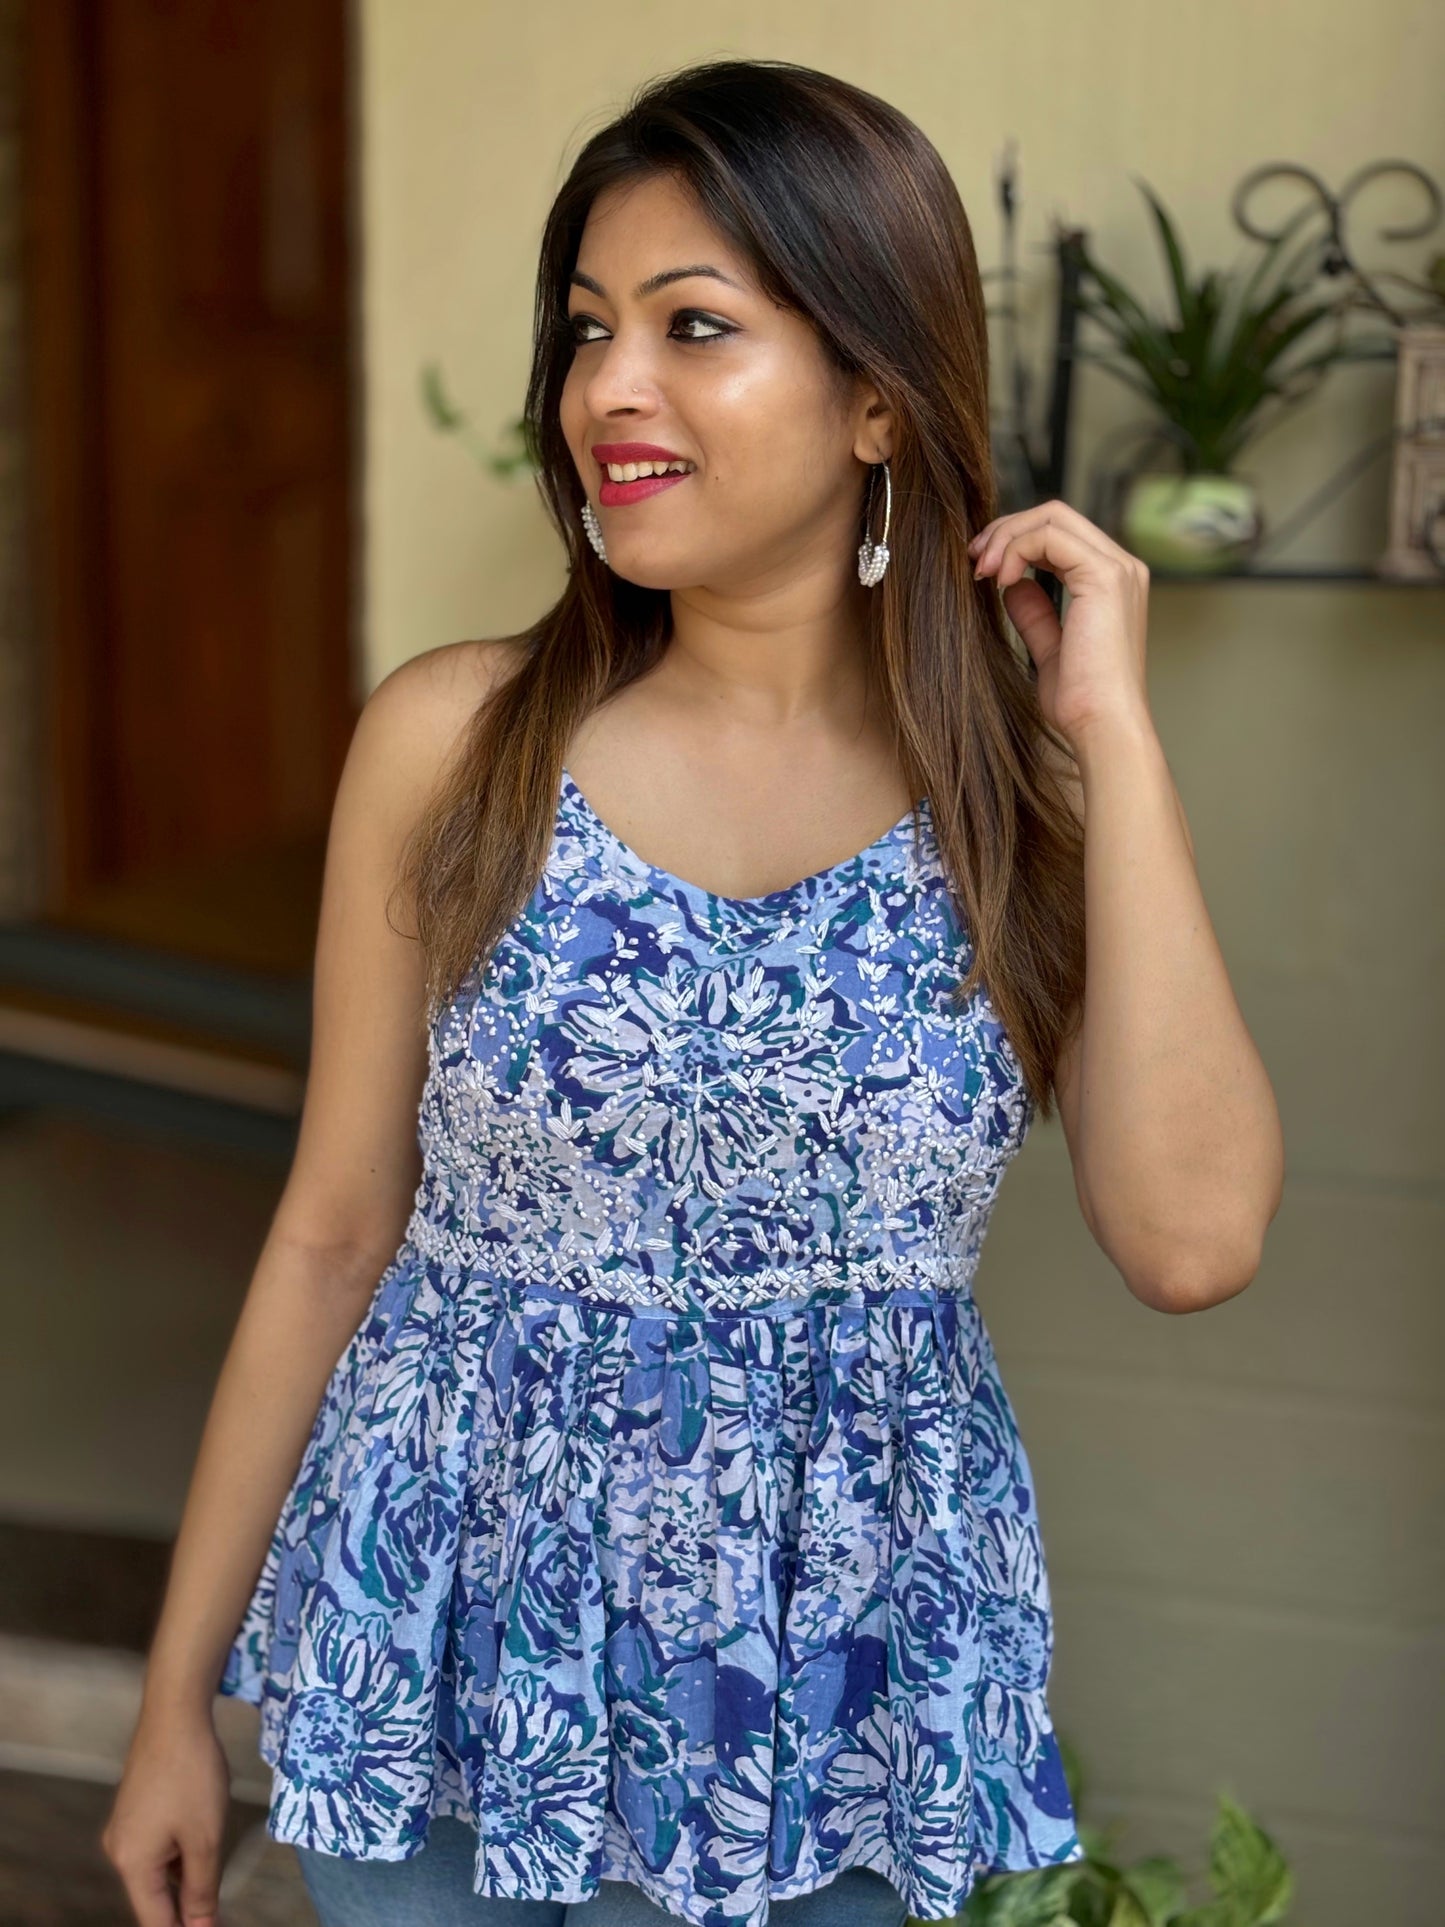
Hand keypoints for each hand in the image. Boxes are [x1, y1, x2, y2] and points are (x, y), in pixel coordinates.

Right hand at [100, 1705, 230, 1926]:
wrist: (174, 1714)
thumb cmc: (192, 1776)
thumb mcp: (205, 1838)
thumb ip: (202, 1890)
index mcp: (132, 1865)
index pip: (156, 1920)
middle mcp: (119, 1852)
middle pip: (154, 1898)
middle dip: (185, 1910)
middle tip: (218, 1912)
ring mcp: (124, 1829)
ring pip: (157, 1872)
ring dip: (185, 1881)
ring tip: (215, 1884)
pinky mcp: (134, 1810)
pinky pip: (157, 1848)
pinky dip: (179, 1856)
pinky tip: (203, 1848)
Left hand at [968, 499, 1151, 748]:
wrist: (1102, 726)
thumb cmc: (1080, 702)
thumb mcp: (1049, 649)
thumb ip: (1035, 613)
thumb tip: (1012, 585)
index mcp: (1113, 582)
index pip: (1060, 534)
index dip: (1015, 540)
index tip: (981, 568)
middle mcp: (1123, 567)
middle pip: (1055, 515)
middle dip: (1006, 530)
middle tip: (974, 559)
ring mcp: (1118, 568)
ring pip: (1052, 517)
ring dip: (1007, 537)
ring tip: (982, 571)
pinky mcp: (1105, 576)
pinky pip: (1050, 536)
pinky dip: (1017, 549)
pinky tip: (1000, 581)